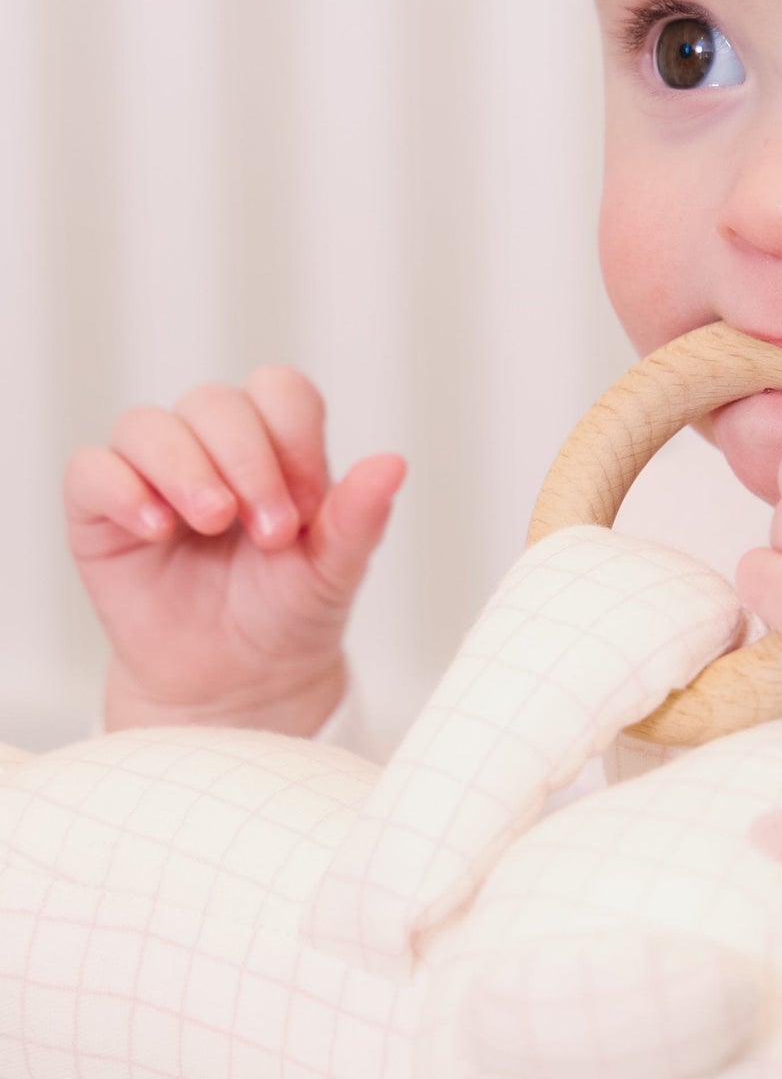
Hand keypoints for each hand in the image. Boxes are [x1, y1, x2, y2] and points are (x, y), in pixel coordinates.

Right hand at [64, 367, 405, 734]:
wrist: (236, 686)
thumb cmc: (285, 617)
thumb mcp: (332, 573)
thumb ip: (358, 519)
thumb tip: (394, 463)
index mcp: (272, 449)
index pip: (279, 392)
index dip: (293, 436)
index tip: (309, 503)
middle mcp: (207, 449)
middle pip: (214, 402)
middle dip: (245, 459)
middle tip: (271, 532)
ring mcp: (150, 476)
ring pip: (147, 425)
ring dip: (185, 467)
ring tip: (214, 522)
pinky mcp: (100, 513)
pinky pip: (90, 471)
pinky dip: (122, 489)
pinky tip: (158, 529)